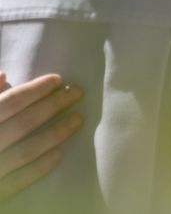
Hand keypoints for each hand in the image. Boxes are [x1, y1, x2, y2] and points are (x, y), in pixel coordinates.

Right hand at [0, 71, 82, 200]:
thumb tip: (3, 75)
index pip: (9, 103)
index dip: (35, 90)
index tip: (58, 80)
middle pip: (23, 123)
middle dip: (53, 107)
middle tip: (78, 94)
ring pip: (26, 150)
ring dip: (55, 134)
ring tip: (77, 121)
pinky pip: (18, 180)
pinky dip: (40, 168)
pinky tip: (60, 155)